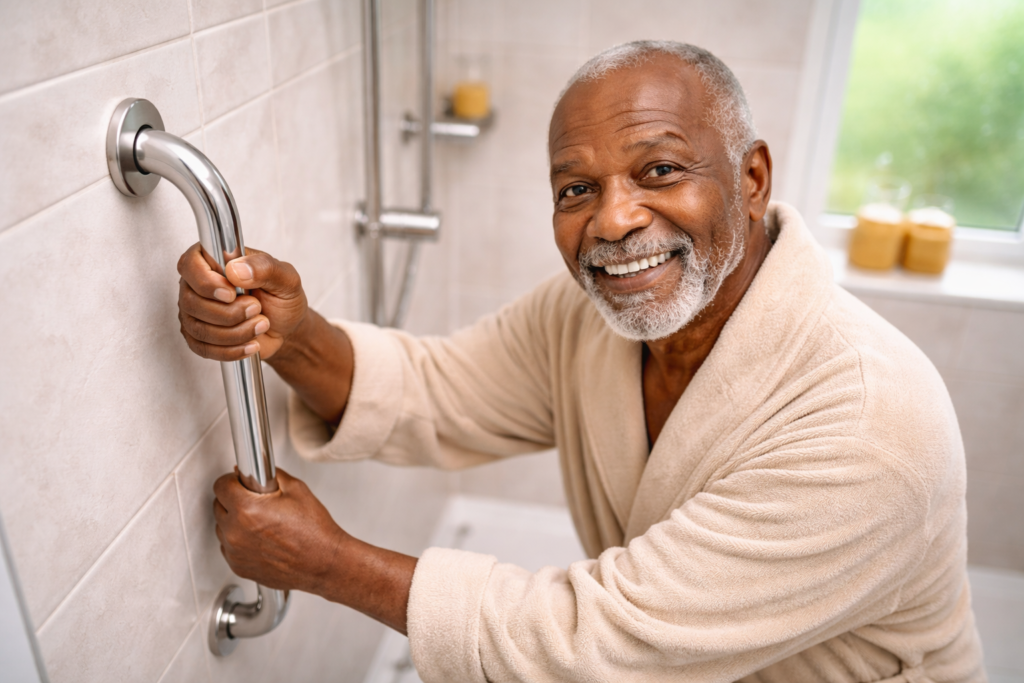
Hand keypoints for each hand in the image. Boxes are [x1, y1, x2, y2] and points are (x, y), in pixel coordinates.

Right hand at [177, 243, 307, 359]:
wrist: (285, 326)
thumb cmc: (281, 298)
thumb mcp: (285, 278)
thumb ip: (264, 268)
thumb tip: (236, 270)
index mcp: (214, 260)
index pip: (189, 265)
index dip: (206, 282)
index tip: (231, 293)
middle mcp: (197, 285)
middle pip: (191, 302)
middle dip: (229, 313)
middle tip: (257, 308)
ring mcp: (195, 313)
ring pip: (199, 328)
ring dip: (235, 332)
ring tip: (261, 324)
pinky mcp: (199, 337)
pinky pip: (204, 349)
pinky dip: (231, 350)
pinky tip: (252, 344)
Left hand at [213, 468, 346, 593]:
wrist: (323, 562)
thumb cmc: (314, 530)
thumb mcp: (296, 489)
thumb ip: (271, 475)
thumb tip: (254, 472)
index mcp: (247, 509)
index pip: (220, 485)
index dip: (232, 480)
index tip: (240, 482)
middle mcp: (236, 532)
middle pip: (218, 505)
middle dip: (233, 499)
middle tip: (254, 501)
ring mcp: (235, 552)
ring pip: (222, 527)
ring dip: (234, 521)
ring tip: (259, 522)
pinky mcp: (238, 566)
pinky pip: (228, 546)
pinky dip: (239, 540)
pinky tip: (260, 538)